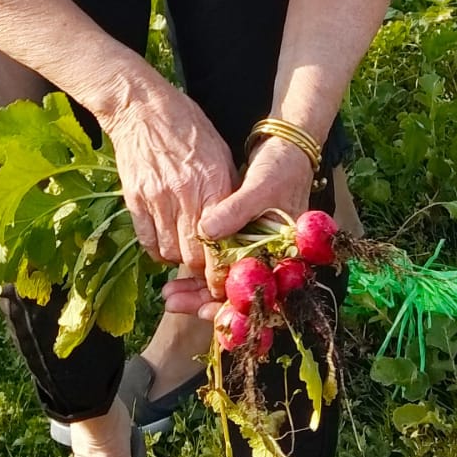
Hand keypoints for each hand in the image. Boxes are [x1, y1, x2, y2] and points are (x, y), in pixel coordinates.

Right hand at [99, 77, 235, 286]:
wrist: (142, 107)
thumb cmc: (186, 125)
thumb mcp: (219, 152)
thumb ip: (227, 189)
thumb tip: (235, 223)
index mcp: (213, 182)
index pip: (221, 240)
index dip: (222, 265)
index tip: (224, 274)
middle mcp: (185, 194)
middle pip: (194, 255)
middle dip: (201, 269)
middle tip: (205, 270)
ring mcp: (156, 198)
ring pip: (170, 252)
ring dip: (179, 259)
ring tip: (185, 252)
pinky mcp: (134, 199)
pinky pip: (147, 240)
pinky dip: (157, 249)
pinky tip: (165, 242)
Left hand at [182, 137, 316, 313]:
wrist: (287, 149)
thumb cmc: (282, 168)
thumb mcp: (261, 187)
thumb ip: (236, 210)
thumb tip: (205, 231)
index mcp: (287, 256)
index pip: (261, 294)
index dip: (232, 307)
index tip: (202, 308)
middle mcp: (273, 261)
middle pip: (240, 295)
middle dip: (205, 300)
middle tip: (172, 301)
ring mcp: (258, 253)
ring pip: (227, 282)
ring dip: (199, 289)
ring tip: (168, 293)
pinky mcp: (244, 242)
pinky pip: (222, 264)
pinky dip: (202, 269)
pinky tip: (178, 273)